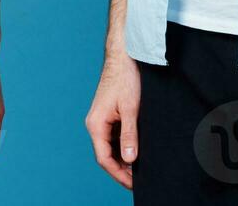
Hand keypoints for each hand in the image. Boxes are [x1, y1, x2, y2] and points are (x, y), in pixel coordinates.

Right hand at [84, 52, 140, 188]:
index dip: (118, 173)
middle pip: (107, 154)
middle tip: (140, 179)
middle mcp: (96, 123)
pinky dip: (126, 145)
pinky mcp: (111, 114)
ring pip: (112, 146)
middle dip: (122, 168)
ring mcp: (103, 119)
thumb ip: (129, 135)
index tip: (134, 184)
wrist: (125, 54)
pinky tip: (138, 150)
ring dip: (125, 157)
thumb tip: (129, 158)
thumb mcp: (131, 109)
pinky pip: (116, 136)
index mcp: (96, 124)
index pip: (104, 158)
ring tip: (142, 167)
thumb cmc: (125, 77)